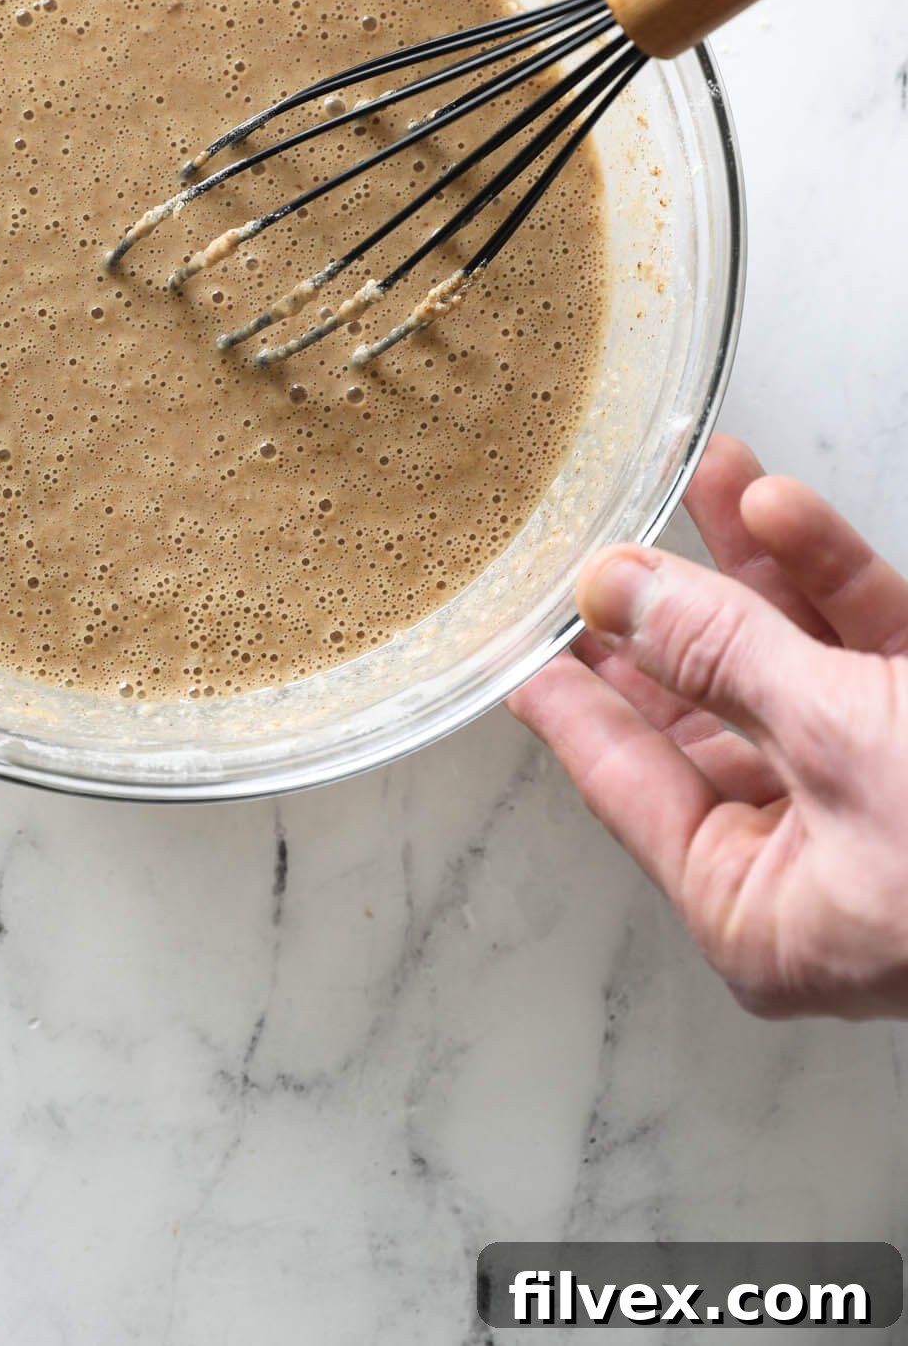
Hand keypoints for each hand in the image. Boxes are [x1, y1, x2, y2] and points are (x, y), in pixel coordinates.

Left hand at [508, 434, 907, 1018]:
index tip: (513, 640)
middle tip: (607, 530)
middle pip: (707, 711)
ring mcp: (887, 797)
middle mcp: (819, 861)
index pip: (629, 786)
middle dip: (666, 605)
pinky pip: (871, 647)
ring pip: (792, 662)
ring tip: (697, 470)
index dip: (569, 699)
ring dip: (748, 566)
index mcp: (764, 914)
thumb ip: (723, 657)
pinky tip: (781, 508)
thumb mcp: (839, 741)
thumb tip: (618, 593)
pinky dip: (831, 575)